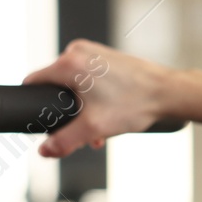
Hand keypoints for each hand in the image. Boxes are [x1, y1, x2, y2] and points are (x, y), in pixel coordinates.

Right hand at [21, 39, 180, 157]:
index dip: (34, 103)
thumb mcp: (94, 127)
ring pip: (73, 83)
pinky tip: (106, 113)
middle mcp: (77, 51)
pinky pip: (87, 77)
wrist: (168, 92)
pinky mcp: (105, 56)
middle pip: (54, 85)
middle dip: (65, 111)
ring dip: (81, 107)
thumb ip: (64, 141)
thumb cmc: (135, 104)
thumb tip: (44, 151)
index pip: (33, 82)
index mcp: (68, 62)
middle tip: (84, 132)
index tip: (45, 121)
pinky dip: (92, 96)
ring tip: (99, 129)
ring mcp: (93, 51)